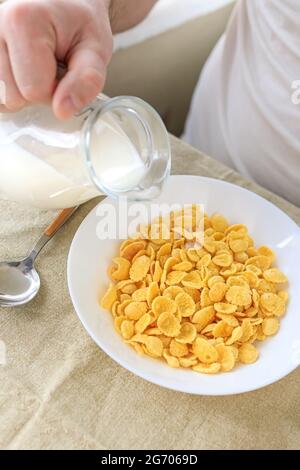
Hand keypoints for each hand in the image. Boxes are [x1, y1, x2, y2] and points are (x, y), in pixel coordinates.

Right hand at [0, 0, 112, 117]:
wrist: (67, 6)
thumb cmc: (80, 25)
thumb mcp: (96, 50)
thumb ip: (86, 81)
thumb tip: (63, 110)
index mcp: (22, 21)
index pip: (34, 90)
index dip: (56, 91)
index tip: (65, 70)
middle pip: (14, 97)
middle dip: (39, 92)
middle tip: (52, 68)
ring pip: (3, 99)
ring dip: (24, 91)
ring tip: (38, 66)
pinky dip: (13, 90)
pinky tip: (24, 71)